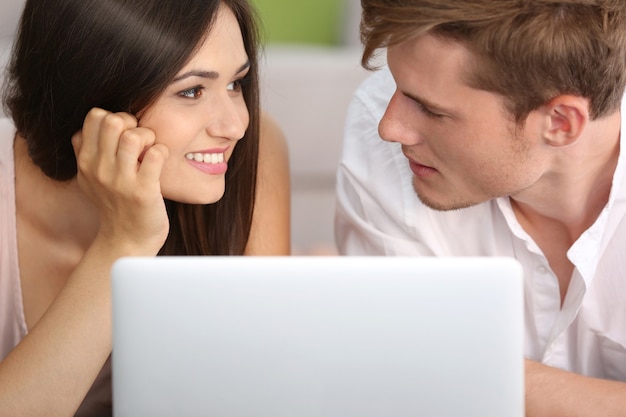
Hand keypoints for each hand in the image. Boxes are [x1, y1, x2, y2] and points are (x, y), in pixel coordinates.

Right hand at [72, 108, 169, 253]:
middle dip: (132, 123)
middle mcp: (99, 169)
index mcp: (86, 162)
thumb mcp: (90, 178)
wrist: (126, 241)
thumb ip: (88, 151)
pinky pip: (156, 154)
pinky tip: (160, 162)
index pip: (94, 116)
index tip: (124, 133)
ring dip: (149, 137)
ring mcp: (121, 181)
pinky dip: (162, 152)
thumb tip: (97, 120)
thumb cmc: (114, 205)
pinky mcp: (143, 191)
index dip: (114, 116)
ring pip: (133, 136)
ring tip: (151, 150)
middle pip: (112, 120)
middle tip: (141, 140)